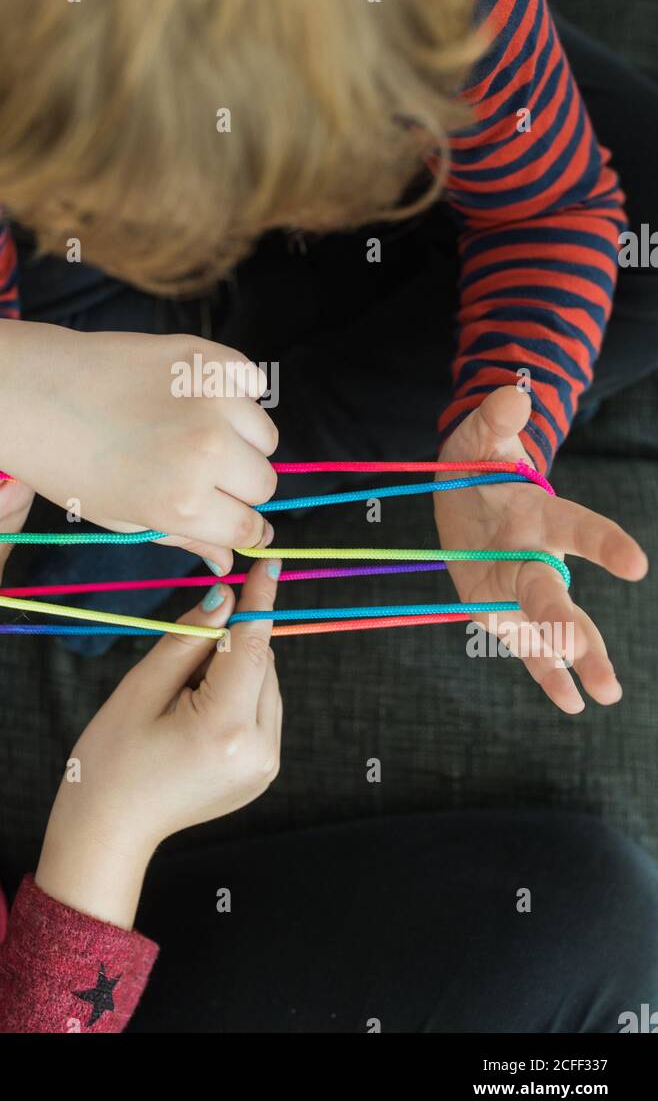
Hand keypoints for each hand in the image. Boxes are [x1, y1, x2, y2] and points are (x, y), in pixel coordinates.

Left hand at [0, 317, 278, 574]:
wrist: (25, 389)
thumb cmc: (62, 462)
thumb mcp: (120, 515)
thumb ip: (182, 537)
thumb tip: (228, 561)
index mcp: (183, 501)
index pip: (249, 525)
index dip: (239, 526)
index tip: (226, 516)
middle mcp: (207, 451)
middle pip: (264, 482)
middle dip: (238, 486)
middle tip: (196, 473)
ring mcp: (211, 398)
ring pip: (265, 435)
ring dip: (240, 440)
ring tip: (191, 432)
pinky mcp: (206, 356)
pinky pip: (252, 384)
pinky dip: (235, 393)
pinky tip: (192, 397)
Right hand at [35, 558, 282, 926]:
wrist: (109, 832)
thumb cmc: (110, 760)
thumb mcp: (140, 689)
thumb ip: (188, 639)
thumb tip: (224, 598)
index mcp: (224, 727)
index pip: (253, 646)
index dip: (259, 600)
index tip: (269, 562)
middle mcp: (258, 749)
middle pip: (262, 664)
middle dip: (230, 645)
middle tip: (180, 663)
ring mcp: (265, 766)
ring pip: (265, 685)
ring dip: (235, 671)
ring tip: (182, 698)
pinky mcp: (263, 772)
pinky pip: (261, 711)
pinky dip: (237, 696)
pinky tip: (197, 715)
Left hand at [435, 386, 647, 712]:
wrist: (464, 499)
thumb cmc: (479, 466)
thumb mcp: (479, 438)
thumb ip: (496, 421)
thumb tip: (512, 396)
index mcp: (538, 515)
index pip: (577, 527)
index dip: (603, 543)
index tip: (635, 565)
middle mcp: (538, 557)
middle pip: (556, 593)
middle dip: (573, 625)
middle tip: (592, 659)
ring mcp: (522, 590)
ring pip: (551, 627)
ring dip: (574, 658)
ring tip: (605, 693)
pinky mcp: (505, 613)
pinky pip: (527, 649)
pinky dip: (547, 674)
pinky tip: (571, 704)